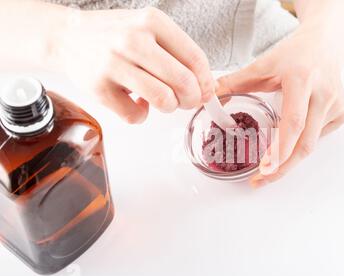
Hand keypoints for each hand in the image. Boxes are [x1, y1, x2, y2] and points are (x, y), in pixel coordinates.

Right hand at [57, 7, 213, 122]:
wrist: (68, 37)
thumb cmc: (114, 36)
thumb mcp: (148, 29)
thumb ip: (177, 52)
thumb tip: (205, 85)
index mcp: (152, 21)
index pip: (195, 58)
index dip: (206, 82)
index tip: (206, 92)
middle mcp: (133, 39)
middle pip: (183, 82)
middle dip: (191, 99)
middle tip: (186, 102)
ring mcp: (114, 63)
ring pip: (163, 100)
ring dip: (168, 107)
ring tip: (161, 101)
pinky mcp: (99, 87)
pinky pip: (135, 115)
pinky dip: (141, 116)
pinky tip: (136, 103)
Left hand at [217, 23, 343, 186]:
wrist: (324, 44)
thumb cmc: (295, 54)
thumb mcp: (262, 64)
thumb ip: (234, 82)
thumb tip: (209, 96)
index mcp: (302, 80)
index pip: (293, 122)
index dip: (280, 149)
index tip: (265, 168)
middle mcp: (323, 94)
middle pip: (305, 143)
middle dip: (281, 168)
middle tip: (259, 180)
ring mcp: (336, 106)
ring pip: (311, 145)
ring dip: (289, 160)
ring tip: (268, 167)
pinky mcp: (342, 114)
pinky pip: (318, 138)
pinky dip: (301, 143)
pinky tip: (292, 136)